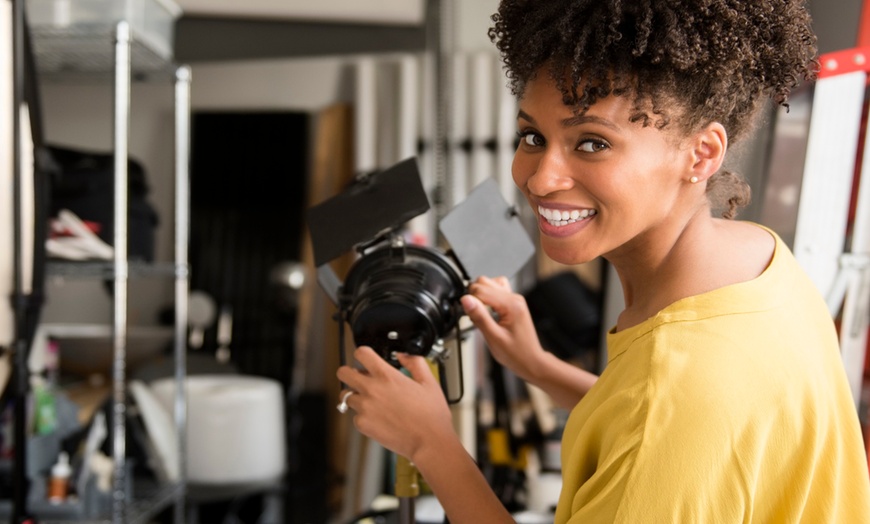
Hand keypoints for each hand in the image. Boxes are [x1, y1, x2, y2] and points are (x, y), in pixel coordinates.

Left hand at [336, 346, 456, 461]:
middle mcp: (372, 389)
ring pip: (346, 395)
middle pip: (343, 373)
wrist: (429, 441)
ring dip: (355, 396)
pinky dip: (363, 416)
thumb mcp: (428, 382)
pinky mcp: (363, 424)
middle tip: (357, 378)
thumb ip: (415, 362)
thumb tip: (404, 355)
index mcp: (387, 376)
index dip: (362, 353)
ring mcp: (365, 407)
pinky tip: (377, 417)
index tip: (365, 358)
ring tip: (370, 401)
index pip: (361, 353)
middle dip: (348, 373)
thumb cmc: (431, 415)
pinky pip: (354, 416)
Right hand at [461, 276, 546, 382]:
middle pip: (484, 282)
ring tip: (480, 312)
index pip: (481, 290)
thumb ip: (479, 317)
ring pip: (490, 283)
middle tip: (473, 315)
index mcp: (511, 305)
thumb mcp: (493, 337)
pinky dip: (487, 297)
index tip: (467, 314)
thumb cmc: (516, 353)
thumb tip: (466, 300)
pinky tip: (486, 311)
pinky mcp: (513, 303)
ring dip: (480, 295)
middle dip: (473, 296)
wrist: (530, 361)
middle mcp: (514, 298)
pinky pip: (496, 290)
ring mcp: (514, 300)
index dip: (469, 301)